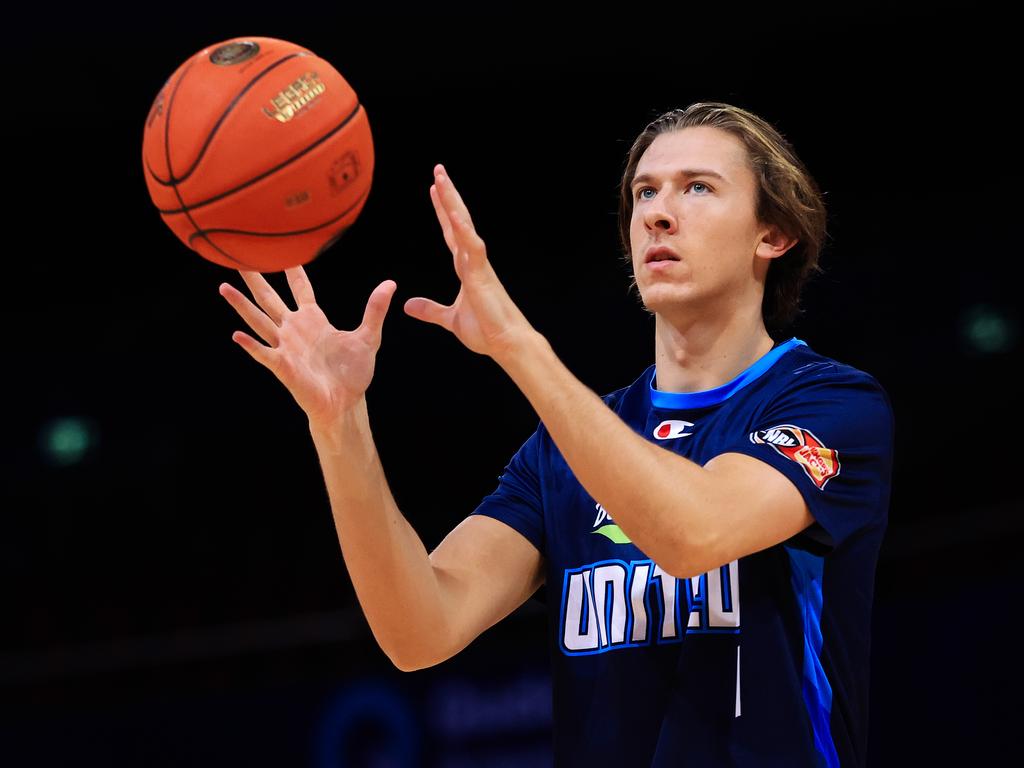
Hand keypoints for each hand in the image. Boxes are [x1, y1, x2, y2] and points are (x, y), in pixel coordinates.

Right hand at [218, 266, 396, 423]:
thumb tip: (391, 284)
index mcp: (313, 320)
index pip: (300, 288)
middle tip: (237, 256)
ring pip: (259, 321)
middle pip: (270, 298)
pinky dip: (251, 345)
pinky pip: (264, 353)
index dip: (292, 269)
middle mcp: (294, 330)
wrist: (345, 404)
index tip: (282, 246)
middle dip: (255, 278)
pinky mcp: (283, 367)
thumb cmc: (353, 373)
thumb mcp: (368, 337)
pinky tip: (237, 335)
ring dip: (242, 305)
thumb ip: (375, 310)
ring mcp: (285, 347)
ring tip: (224, 287)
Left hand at [403, 164, 534, 361]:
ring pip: (464, 225)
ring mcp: (478, 265)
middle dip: (447, 195)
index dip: (442, 211)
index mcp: (466, 269)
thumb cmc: (485, 331)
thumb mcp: (449, 319)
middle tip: (438, 170)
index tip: (434, 190)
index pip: (450, 233)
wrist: (505, 344)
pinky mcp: (482, 275)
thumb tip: (408, 306)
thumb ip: (430, 310)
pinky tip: (452, 211)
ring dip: (452, 201)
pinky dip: (462, 229)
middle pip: (457, 221)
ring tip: (441, 178)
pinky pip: (472, 246)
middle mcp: (472, 261)